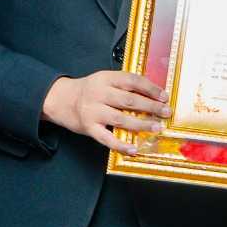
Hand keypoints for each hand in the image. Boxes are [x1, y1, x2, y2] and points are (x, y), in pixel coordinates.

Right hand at [42, 71, 170, 154]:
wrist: (60, 100)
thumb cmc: (88, 90)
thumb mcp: (104, 80)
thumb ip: (123, 85)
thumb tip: (152, 94)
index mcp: (106, 78)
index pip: (132, 80)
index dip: (150, 88)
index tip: (164, 96)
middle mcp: (99, 93)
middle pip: (130, 100)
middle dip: (151, 106)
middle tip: (166, 112)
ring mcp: (93, 111)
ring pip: (121, 118)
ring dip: (142, 124)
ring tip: (157, 127)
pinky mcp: (89, 127)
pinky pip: (107, 138)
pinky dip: (121, 145)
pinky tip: (134, 148)